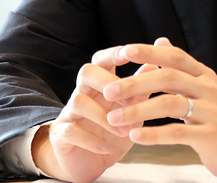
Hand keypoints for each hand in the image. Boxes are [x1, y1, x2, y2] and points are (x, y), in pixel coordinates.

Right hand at [32, 45, 157, 182]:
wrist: (90, 162)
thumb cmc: (114, 128)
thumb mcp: (132, 108)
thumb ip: (141, 85)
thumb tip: (155, 60)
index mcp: (101, 82)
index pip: (103, 59)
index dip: (114, 53)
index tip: (130, 53)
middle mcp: (83, 92)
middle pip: (86, 72)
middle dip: (107, 82)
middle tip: (128, 101)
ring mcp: (70, 112)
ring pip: (79, 101)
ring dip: (104, 116)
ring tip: (123, 131)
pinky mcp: (61, 134)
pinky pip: (70, 130)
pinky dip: (90, 139)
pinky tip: (106, 147)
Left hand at [103, 38, 216, 179]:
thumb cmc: (216, 117)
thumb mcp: (200, 87)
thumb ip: (179, 66)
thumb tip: (159, 40)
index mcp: (203, 74)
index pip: (174, 56)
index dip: (149, 52)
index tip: (124, 51)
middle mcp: (208, 88)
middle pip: (168, 77)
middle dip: (135, 83)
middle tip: (109, 91)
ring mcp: (211, 111)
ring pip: (170, 104)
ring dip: (138, 111)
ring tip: (114, 118)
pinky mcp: (210, 135)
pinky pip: (177, 132)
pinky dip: (153, 134)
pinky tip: (135, 136)